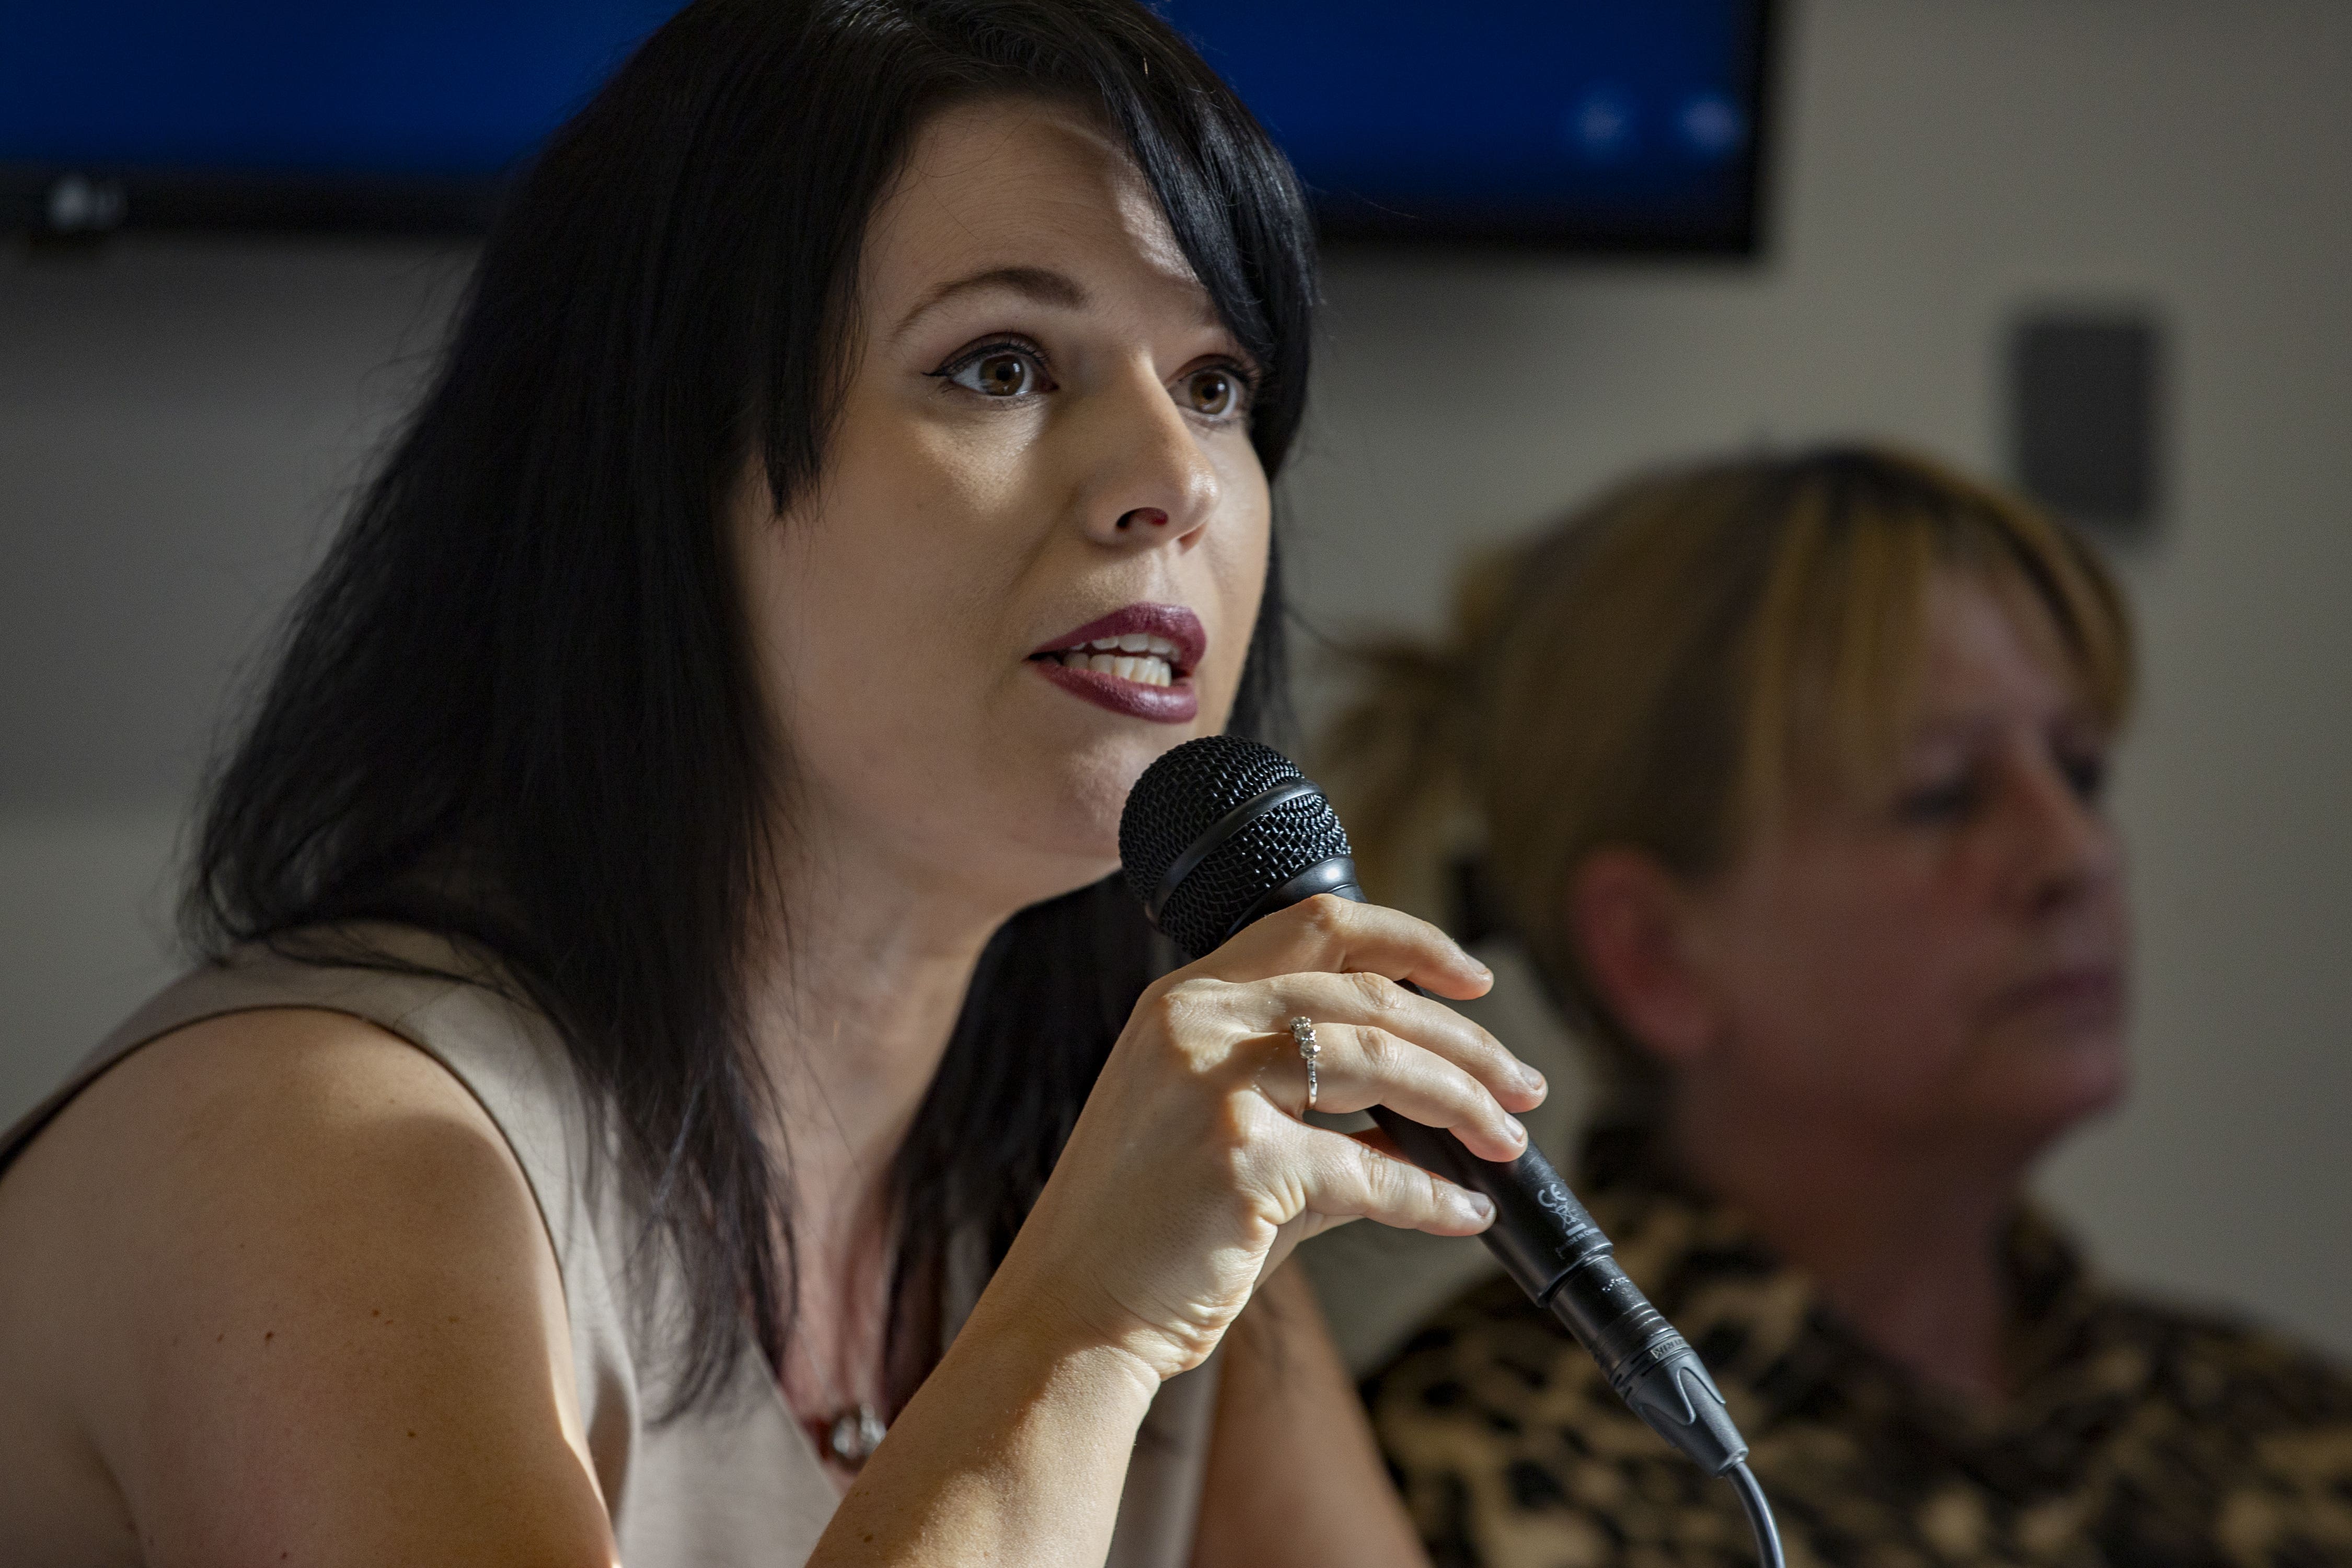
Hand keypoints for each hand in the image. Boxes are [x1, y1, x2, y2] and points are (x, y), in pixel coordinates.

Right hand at [991, 894, 1547, 1381]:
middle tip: (1524, 1086)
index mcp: (1184, 1000)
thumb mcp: (1222, 1135)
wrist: (1070, 1316)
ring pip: (1382, 1064)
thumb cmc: (1143, 1233)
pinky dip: (1430, 1197)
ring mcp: (1212, 1085)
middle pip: (1369, 996)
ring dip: (1465, 1105)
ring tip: (1507, 1144)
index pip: (1315, 925)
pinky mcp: (1239, 1159)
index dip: (1411, 940)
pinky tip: (1461, 1215)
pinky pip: (1369, 1171)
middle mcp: (1195, 1023)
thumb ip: (1318, 1114)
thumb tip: (1428, 1125)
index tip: (1475, 977)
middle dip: (1467, 1043)